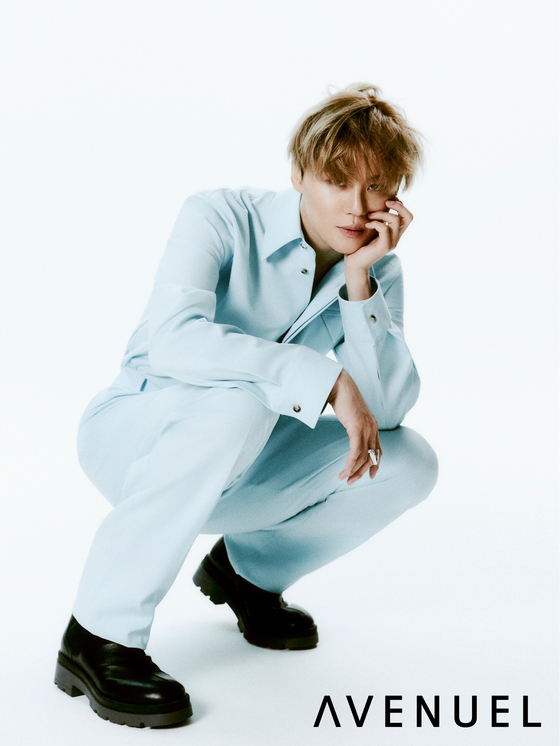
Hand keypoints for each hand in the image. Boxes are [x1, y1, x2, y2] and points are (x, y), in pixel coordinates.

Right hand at [328, 369, 381, 484]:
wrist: (339, 384)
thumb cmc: (341, 397)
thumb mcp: (351, 414)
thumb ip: (354, 424)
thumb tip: (350, 430)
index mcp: (372, 425)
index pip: (378, 450)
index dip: (375, 465)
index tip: (371, 476)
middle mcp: (372, 428)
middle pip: (371, 457)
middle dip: (361, 472)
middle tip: (351, 482)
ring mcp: (366, 428)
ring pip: (364, 457)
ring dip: (353, 471)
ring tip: (344, 478)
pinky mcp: (357, 428)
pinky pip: (356, 452)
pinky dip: (350, 463)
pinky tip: (344, 470)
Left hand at [344, 198, 413, 274]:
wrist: (355, 263)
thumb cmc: (361, 245)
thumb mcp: (371, 229)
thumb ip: (377, 220)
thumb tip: (377, 204)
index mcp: (395, 233)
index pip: (408, 217)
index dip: (401, 206)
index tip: (388, 201)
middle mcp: (396, 238)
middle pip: (408, 217)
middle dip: (398, 206)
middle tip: (385, 202)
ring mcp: (391, 243)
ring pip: (395, 220)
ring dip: (381, 214)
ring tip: (370, 215)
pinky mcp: (384, 247)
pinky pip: (384, 229)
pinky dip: (375, 223)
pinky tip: (367, 224)